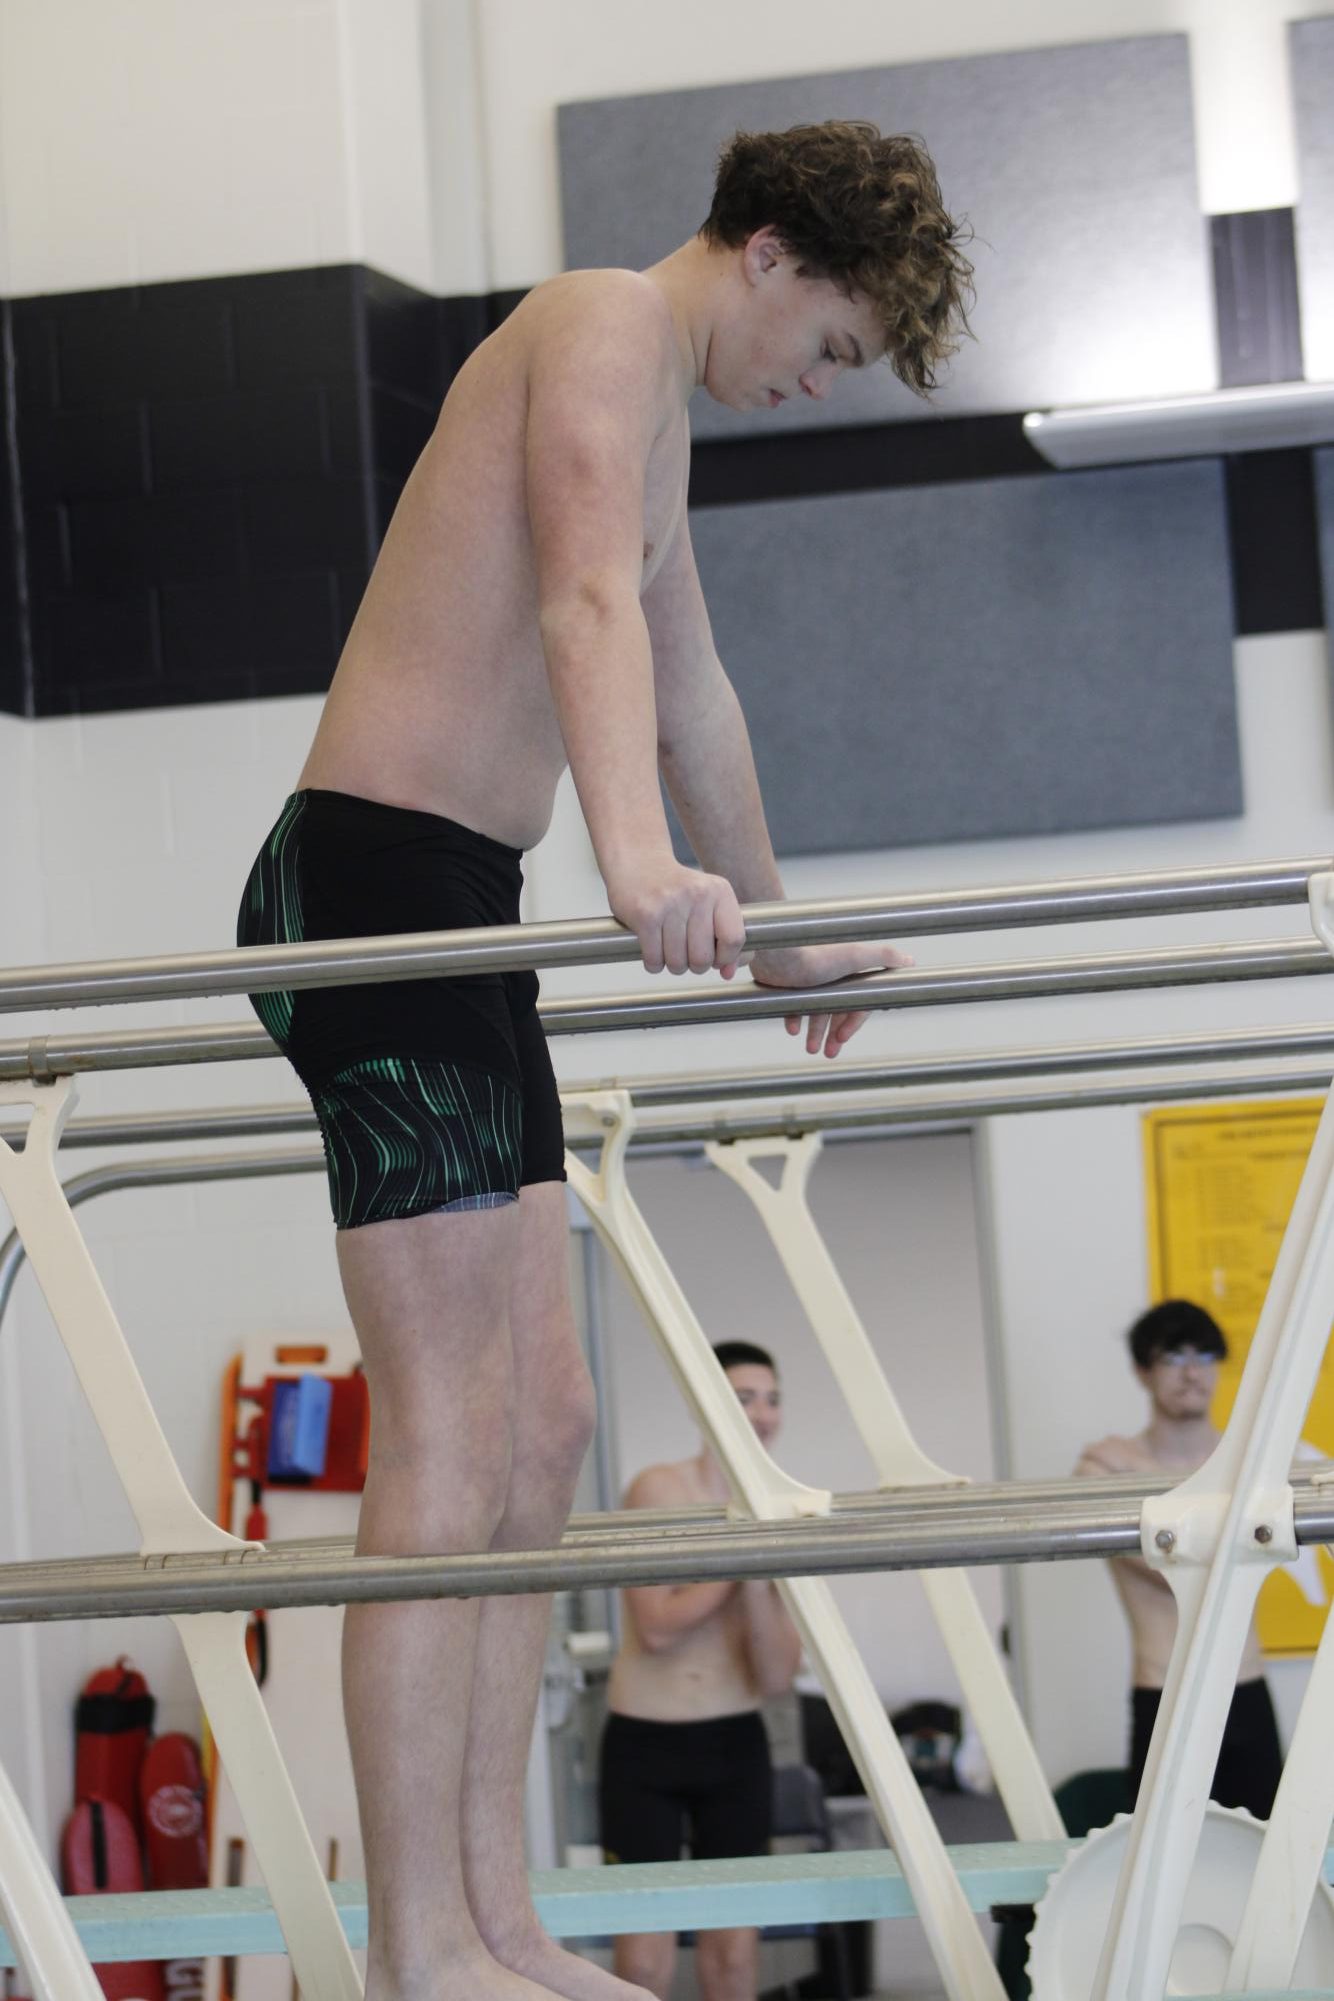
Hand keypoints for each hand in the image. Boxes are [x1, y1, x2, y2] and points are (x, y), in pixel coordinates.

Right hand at [607, 861, 746, 975]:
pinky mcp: (645, 914)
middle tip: (687, 955)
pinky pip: (654, 959)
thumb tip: (728, 973)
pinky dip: (654, 964)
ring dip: (673, 965)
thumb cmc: (676, 888)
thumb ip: (726, 938)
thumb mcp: (709, 903)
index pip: (734, 939)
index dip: (725, 958)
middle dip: (695, 966)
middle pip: (703, 957)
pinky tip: (653, 950)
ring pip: (678, 962)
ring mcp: (670, 904)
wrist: (638, 861)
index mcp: (719, 891)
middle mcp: (697, 895)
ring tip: (669, 951)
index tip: (715, 958)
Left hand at [749, 940, 913, 1057]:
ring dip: (815, 1032)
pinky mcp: (790, 982)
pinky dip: (795, 1018)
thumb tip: (909, 961)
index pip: (858, 1002)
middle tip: (828, 1053)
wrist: (777, 952)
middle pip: (837, 1010)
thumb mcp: (856, 956)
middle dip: (833, 1034)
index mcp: (849, 970)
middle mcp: (831, 974)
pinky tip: (792, 1029)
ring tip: (811, 1049)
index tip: (843, 1038)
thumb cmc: (816, 955)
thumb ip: (884, 957)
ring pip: (816, 1011)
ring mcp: (810, 979)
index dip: (853, 1022)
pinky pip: (794, 1005)